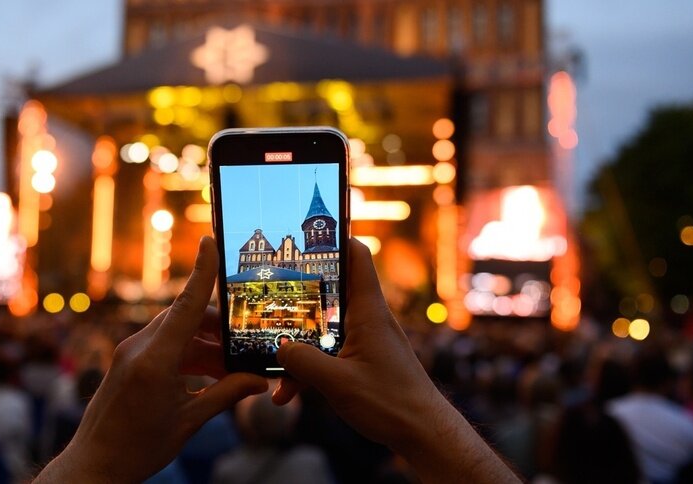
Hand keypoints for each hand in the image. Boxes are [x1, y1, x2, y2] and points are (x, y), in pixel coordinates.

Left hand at [37, 237, 267, 482]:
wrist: (94, 467)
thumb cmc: (138, 448)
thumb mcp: (189, 421)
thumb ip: (225, 395)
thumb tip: (259, 381)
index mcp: (154, 360)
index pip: (184, 305)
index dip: (201, 272)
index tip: (208, 241)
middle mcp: (139, 349)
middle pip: (185, 319)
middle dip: (218, 327)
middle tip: (246, 341)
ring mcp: (130, 354)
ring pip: (176, 334)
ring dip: (204, 345)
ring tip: (231, 368)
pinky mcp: (128, 364)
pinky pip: (164, 347)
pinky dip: (188, 355)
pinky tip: (208, 375)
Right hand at [273, 238, 519, 482]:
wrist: (422, 434)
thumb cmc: (391, 403)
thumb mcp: (337, 382)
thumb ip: (302, 362)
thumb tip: (279, 347)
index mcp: (368, 312)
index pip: (357, 258)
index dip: (335, 239)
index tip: (306, 233)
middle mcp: (368, 320)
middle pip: (330, 293)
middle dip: (298, 297)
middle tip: (269, 294)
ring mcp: (365, 341)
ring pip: (323, 331)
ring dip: (298, 348)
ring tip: (272, 368)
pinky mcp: (362, 362)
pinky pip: (328, 356)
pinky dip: (308, 370)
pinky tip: (287, 394)